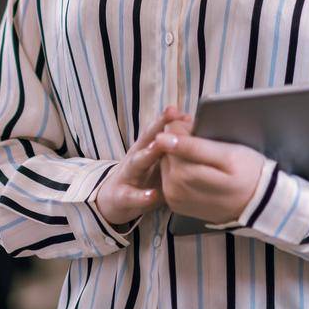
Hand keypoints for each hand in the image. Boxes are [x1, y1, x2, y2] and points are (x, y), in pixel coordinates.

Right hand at [93, 108, 186, 227]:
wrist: (114, 200)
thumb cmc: (144, 176)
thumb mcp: (158, 160)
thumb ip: (173, 146)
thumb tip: (194, 126)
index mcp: (145, 147)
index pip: (156, 128)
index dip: (168, 117)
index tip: (180, 108)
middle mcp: (136, 157)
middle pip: (146, 138)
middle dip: (158, 126)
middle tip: (171, 114)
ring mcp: (128, 176)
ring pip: (137, 162)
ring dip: (147, 153)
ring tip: (158, 147)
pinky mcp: (122, 197)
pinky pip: (131, 196)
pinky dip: (142, 196)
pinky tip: (152, 195)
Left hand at [157, 123, 266, 225]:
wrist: (257, 203)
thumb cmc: (247, 174)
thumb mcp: (226, 155)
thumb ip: (193, 147)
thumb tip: (161, 138)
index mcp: (183, 175)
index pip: (169, 138)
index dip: (180, 126)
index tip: (194, 122)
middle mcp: (173, 190)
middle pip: (167, 152)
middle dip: (179, 139)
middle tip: (202, 135)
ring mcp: (174, 199)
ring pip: (167, 163)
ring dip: (179, 153)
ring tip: (203, 152)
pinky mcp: (176, 203)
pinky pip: (171, 177)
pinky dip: (180, 167)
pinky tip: (198, 166)